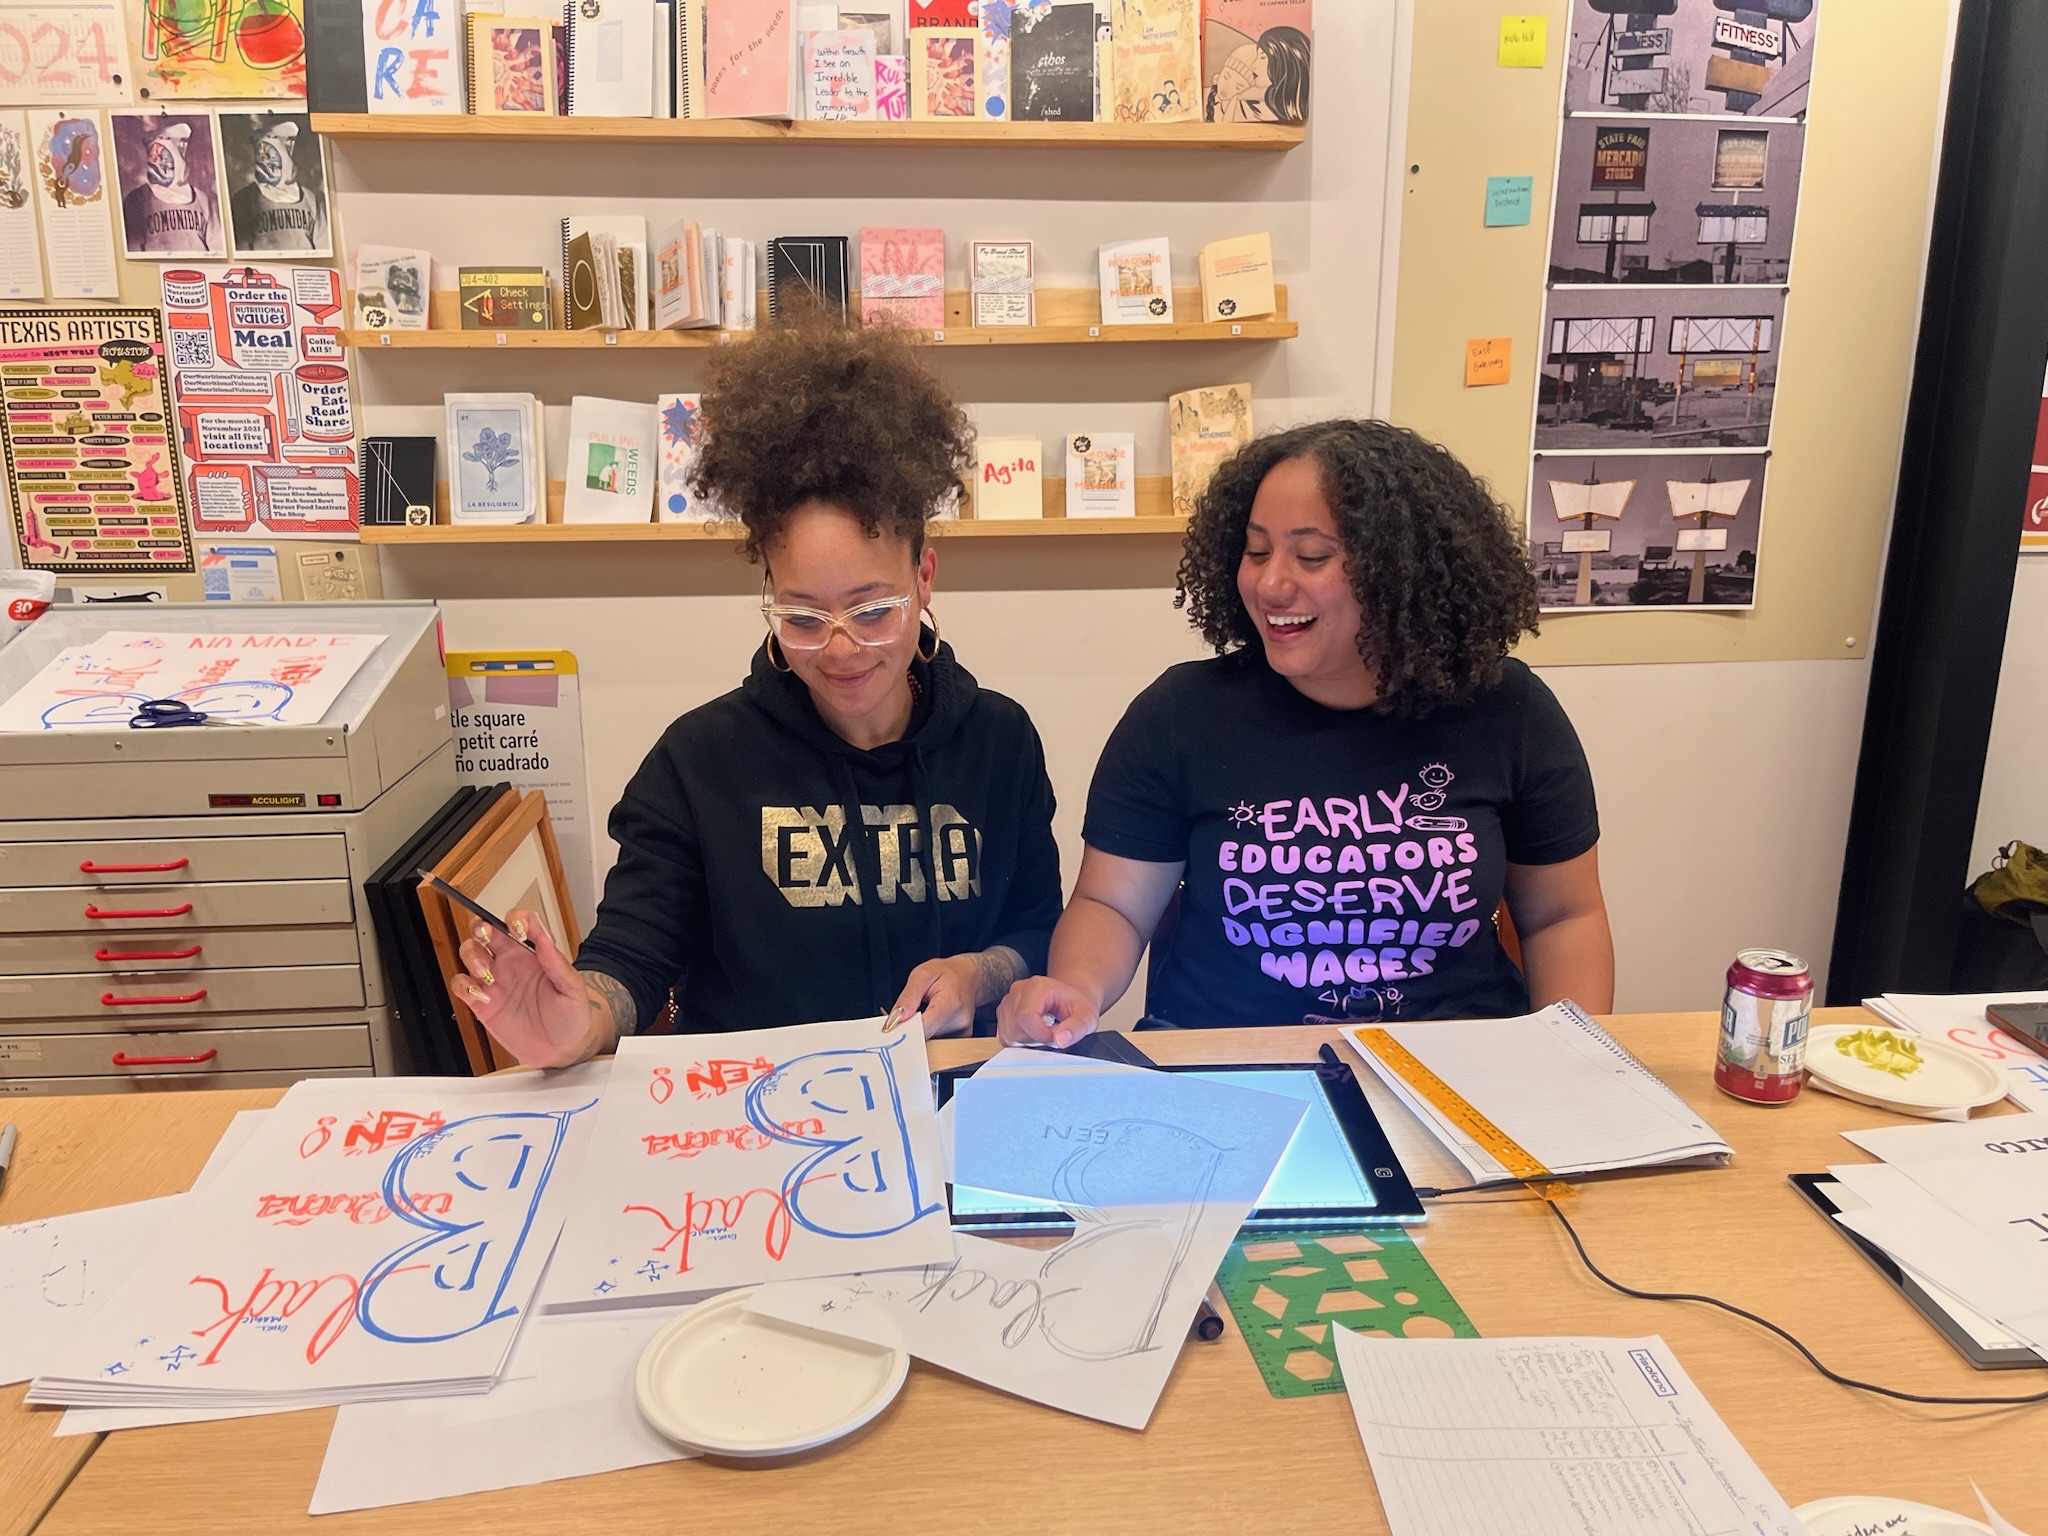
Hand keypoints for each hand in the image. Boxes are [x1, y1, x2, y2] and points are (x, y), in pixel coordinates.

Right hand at [452, 909, 608, 1067]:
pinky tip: (481, 996)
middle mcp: (510, 963)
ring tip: (487, 974)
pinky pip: (462, 986)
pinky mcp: (483, 1005)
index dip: (514, 918)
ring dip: (473, 957)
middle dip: (480, 928)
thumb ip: (557, 963)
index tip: (517, 927)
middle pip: (485, 932)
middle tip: (487, 936)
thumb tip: (544, 937)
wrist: (564, 1050)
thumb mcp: (572, 988)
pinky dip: (464, 986)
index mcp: (533, 954)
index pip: (518, 923)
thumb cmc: (572, 1017)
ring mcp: (495, 982)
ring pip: (470, 953)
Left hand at [887, 954, 981, 1038]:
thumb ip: (908, 997)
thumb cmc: (947, 973)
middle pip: (926, 1036)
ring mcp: (963, 1030)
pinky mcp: (963, 1036)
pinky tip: (934, 1017)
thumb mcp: (922, 974)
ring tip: (926, 1010)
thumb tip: (896, 1019)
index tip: (894, 1026)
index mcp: (950, 1003)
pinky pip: (940, 1040)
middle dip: (912, 1028)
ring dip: (922, 1029)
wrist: (969, 975)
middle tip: (911, 1012)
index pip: (923, 1028)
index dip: (905, 1029)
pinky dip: (932, 1031)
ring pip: (931, 1040)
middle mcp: (959, 1020)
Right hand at [995, 975, 1101, 1049]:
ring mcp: (1007, 1003)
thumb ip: (1076, 1028)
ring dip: (1028, 1041)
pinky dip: (1021, 1042)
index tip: (1056, 1035)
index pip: (1025, 1017)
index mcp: (1037, 987)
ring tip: (1044, 1031)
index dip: (1041, 1034)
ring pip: (1009, 1035)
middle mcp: (1018, 991)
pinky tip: (1034, 1033)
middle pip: (1015, 1029)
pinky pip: (1006, 1037)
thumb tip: (1061, 1040)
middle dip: (1036, 1039)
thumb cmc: (1076, 1005)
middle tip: (1053, 1032)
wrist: (1069, 999)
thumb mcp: (1087, 1017)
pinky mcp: (1003, 1015)